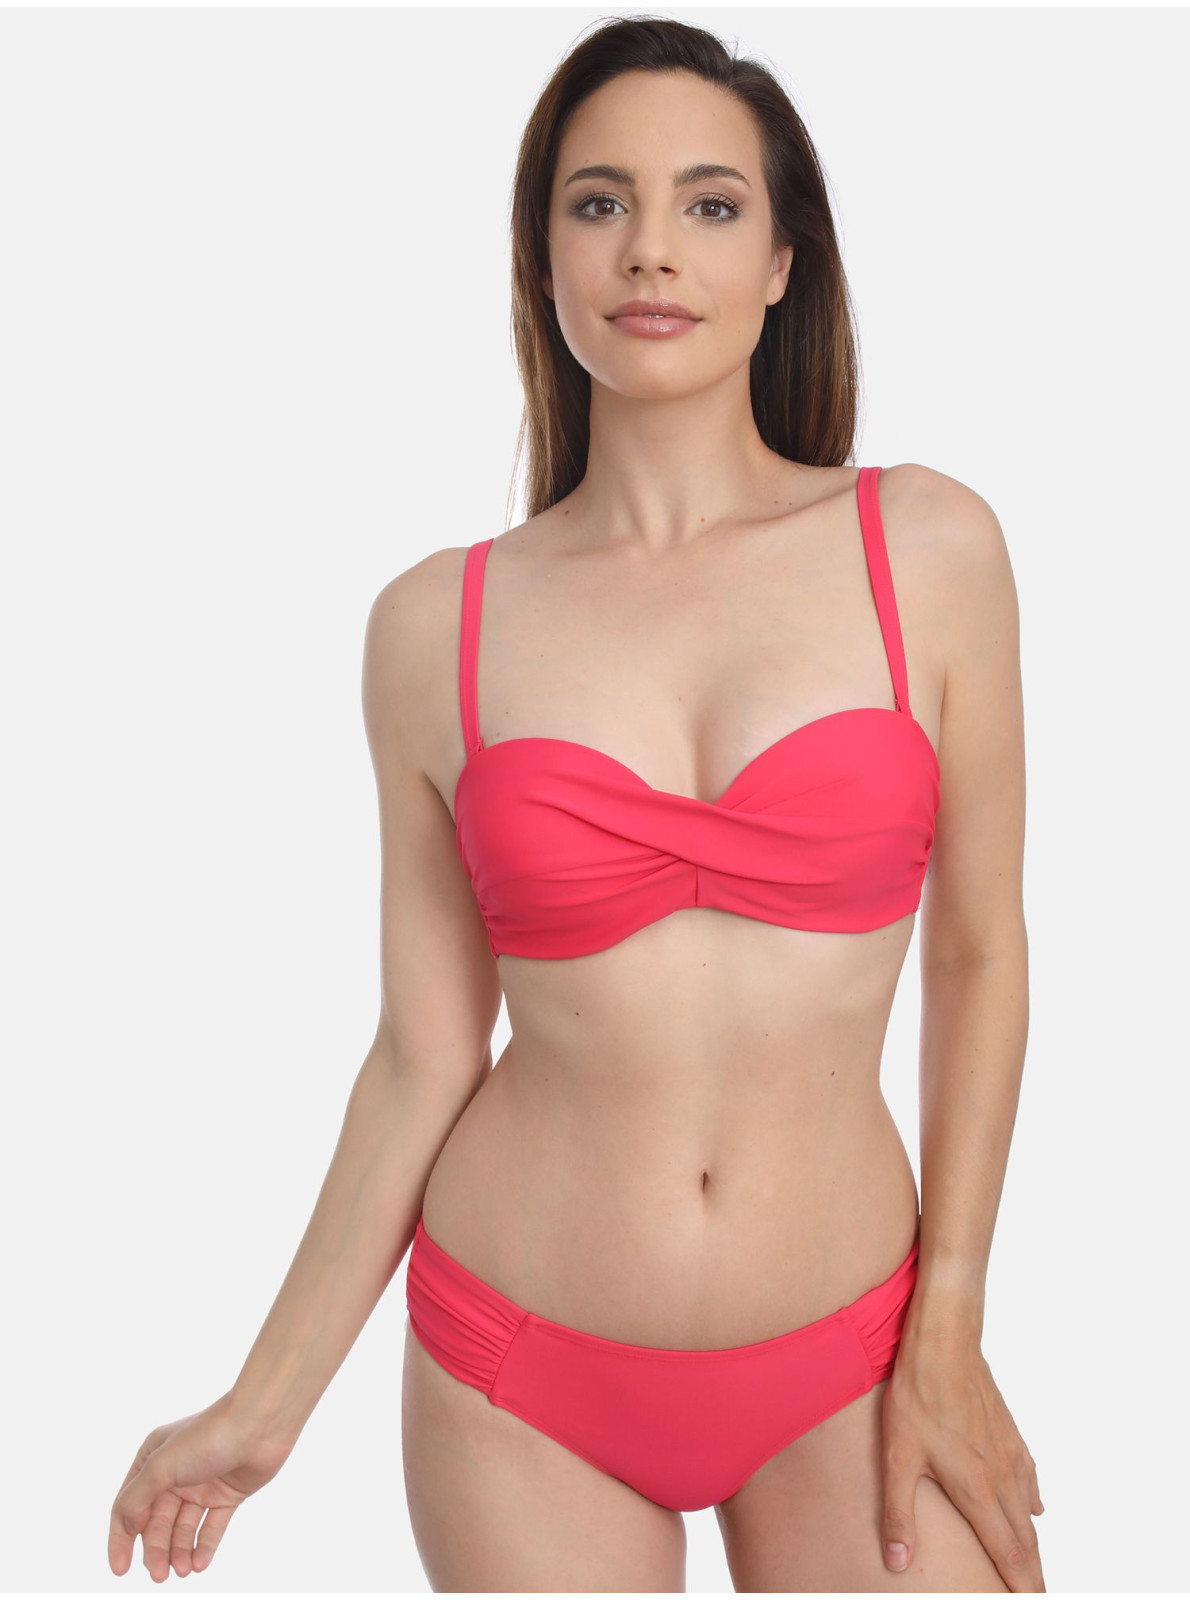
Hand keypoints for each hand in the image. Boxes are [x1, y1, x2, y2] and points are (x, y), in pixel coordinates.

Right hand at [107, 1391, 297, 1580]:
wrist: (260, 1424)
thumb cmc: (208, 1436)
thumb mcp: (161, 1466)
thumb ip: (137, 1498)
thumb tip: (127, 1527)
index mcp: (153, 1459)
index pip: (128, 1505)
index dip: (122, 1538)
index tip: (120, 1569)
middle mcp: (175, 1472)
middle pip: (157, 1521)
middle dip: (157, 1549)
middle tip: (160, 1575)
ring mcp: (202, 1484)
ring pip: (184, 1528)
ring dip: (180, 1551)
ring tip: (182, 1570)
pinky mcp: (227, 1494)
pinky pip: (212, 1527)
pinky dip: (204, 1546)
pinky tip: (199, 1564)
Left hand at [879, 1339, 1045, 1591]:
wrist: (945, 1342)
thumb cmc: (918, 1396)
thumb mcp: (897, 1456)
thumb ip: (898, 1512)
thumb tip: (897, 1560)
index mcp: (976, 1490)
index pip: (1008, 1554)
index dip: (1021, 1585)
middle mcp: (1001, 1477)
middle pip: (1026, 1541)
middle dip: (1033, 1575)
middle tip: (1037, 1594)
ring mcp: (1009, 1454)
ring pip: (1029, 1512)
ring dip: (1033, 1544)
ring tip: (1033, 1566)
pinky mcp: (1009, 1433)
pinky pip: (1028, 1479)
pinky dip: (1032, 1503)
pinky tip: (1034, 1509)